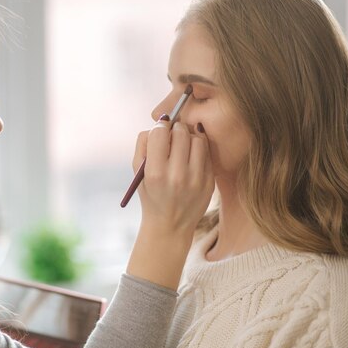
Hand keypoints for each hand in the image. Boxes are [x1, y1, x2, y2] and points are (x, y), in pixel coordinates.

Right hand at [134, 119, 213, 237]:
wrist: (170, 224)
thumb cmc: (151, 193)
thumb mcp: (138, 172)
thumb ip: (143, 143)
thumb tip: (159, 122)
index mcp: (155, 173)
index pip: (160, 133)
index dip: (160, 126)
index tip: (161, 129)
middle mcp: (176, 176)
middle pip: (181, 132)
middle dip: (175, 129)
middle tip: (173, 134)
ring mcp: (196, 180)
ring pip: (198, 140)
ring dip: (190, 137)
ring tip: (183, 145)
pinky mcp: (209, 183)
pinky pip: (207, 154)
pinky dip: (199, 151)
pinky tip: (191, 158)